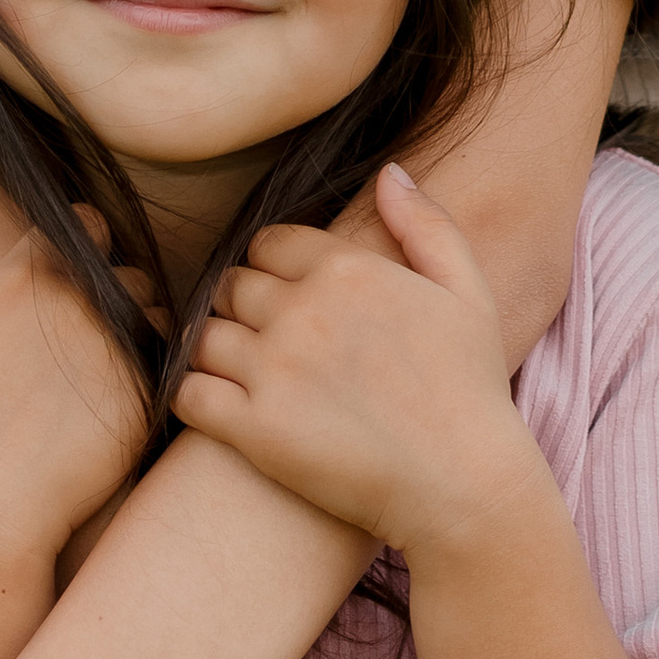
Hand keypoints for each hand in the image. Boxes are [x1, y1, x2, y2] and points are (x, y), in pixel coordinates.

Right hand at [0, 207, 159, 572]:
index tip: (72, 273)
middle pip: (123, 270)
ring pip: (152, 313)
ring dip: (139, 328)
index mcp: (23, 281)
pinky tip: (115, 405)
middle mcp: (75, 304)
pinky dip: (148, 378)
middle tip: (86, 333)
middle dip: (114, 290)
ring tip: (104, 367)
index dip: (83, 242)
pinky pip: (165, 367)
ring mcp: (113, 348)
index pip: (83, 225)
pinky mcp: (141, 396)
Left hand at [172, 166, 539, 556]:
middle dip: (241, 308)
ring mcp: (275, 370)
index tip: (285, 297)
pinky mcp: (255, 429)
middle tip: (262, 340)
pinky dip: (192, 396)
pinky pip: (189, 393)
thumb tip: (388, 172)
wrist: (465, 487)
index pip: (268, 243)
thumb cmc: (470, 389)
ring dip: (214, 351)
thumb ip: (426, 224)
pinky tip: (218, 408)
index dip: (271, 267)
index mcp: (348, 269)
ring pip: (203, 336)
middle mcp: (304, 311)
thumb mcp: (467, 292)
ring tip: (239, 374)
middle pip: (231, 287)